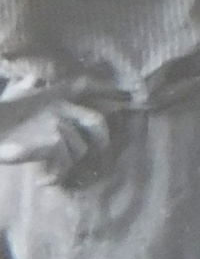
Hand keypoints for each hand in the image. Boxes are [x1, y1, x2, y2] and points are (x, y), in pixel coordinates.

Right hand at [0, 91, 118, 181]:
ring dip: (66, 164)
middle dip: (102, 141)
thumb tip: (33, 78)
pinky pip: (65, 163)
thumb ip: (28, 86)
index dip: (108, 89)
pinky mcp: (54, 141)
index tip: (126, 96)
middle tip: (98, 154)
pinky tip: (43, 180)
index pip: (88, 84)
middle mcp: (63, 105)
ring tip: (50, 171)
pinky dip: (56, 175)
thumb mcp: (14, 94)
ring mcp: (60, 123)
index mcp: (56, 92)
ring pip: (80, 149)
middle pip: (98, 122)